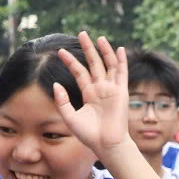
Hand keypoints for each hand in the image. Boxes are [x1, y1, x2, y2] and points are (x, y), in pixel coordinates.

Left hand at [47, 32, 130, 158]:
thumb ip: (62, 101)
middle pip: (93, 63)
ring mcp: (112, 89)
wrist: (106, 144)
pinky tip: (119, 49)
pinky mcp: (121, 92)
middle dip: (87, 49)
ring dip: (104, 51)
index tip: (60, 51)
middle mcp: (100, 89)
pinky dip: (121, 61)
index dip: (70, 61)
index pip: (79, 72)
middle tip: (81, 34)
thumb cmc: (89, 134)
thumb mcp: (70, 117)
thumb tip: (55, 84)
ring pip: (108, 65)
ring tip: (98, 37)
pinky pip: (122, 74)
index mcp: (88, 93)